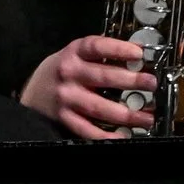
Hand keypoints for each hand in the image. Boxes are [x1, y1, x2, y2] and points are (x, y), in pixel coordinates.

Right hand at [19, 35, 155, 138]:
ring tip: (147, 117)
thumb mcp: (74, 55)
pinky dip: (106, 136)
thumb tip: (137, 58)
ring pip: (98, 107)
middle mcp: (69, 74)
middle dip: (130, 81)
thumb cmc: (61, 72)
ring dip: (126, 113)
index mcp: (73, 53)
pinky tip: (123, 136)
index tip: (138, 54)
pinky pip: (87, 130)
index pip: (95, 46)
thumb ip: (100, 56)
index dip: (118, 49)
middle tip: (151, 84)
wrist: (32, 93)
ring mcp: (67, 98)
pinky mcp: (65, 118)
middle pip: (102, 77)